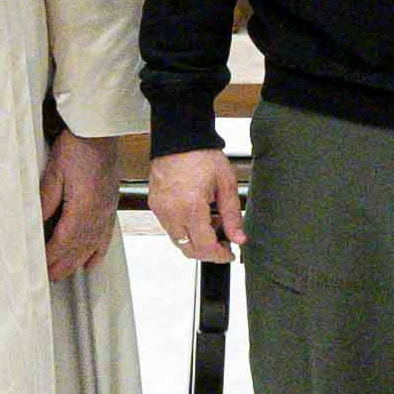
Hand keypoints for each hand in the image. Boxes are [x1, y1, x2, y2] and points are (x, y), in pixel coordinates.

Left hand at [42, 133, 122, 283]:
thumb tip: (37, 224)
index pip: (64, 241)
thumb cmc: (78, 146)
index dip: (50, 256)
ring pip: (92, 245)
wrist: (100, 131)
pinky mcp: (110, 204)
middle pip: (79, 248)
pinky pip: (105, 235)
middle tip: (48, 278)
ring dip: (77, 262)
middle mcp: (98, 214)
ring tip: (64, 274)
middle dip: (63, 264)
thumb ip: (46, 200)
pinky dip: (98, 251)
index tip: (39, 266)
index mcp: (83, 207)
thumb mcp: (54, 171)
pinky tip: (92, 262)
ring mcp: (106, 210)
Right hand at [142, 147, 240, 266]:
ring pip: (178, 241)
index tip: (229, 254)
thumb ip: (232, 215)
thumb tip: (239, 238)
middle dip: (208, 252)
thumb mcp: (226, 184)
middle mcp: (171, 212)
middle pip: (188, 249)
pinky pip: (170, 227)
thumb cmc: (202, 155)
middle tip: (223, 243)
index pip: (204, 246)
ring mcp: (160, 210)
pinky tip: (198, 216)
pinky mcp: (155, 205)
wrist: (179, 138)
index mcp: (191, 207)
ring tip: (212, 223)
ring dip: (196, 240)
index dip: (219, 255)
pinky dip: (185, 229)